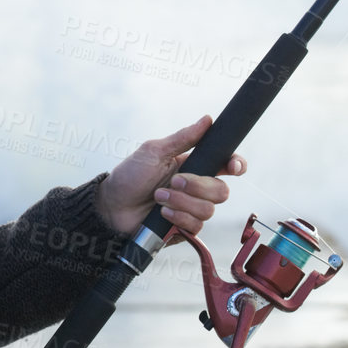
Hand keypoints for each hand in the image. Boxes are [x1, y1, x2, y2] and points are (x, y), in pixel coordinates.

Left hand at [95, 114, 246, 238]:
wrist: (111, 206)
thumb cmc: (129, 176)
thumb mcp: (154, 152)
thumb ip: (182, 138)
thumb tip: (207, 119)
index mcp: (192, 166)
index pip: (226, 165)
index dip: (236, 165)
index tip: (233, 167)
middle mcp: (196, 188)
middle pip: (221, 190)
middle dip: (197, 186)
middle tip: (173, 181)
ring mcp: (191, 209)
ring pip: (209, 210)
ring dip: (181, 202)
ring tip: (159, 197)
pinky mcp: (184, 228)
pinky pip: (196, 226)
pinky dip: (178, 217)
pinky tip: (161, 213)